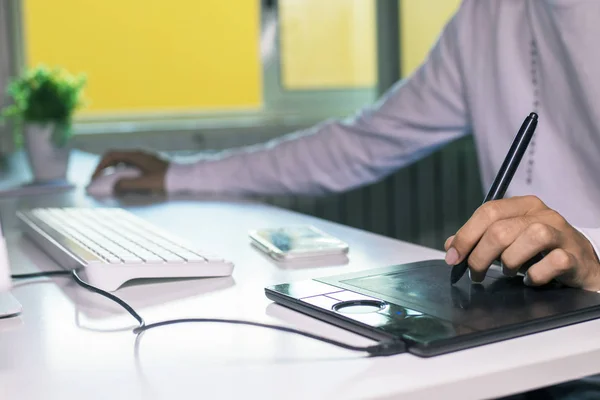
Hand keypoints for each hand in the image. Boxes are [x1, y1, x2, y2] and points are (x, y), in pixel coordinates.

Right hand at [91, 150, 168, 193]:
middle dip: (104, 169)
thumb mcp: (145, 183)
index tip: (94, 178)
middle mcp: (139, 155)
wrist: (184, 177)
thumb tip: (114, 187)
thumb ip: (128, 185)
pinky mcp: (149, 165)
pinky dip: (122, 174)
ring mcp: (144, 159)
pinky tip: (124, 184)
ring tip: (108, 184)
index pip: (111, 155)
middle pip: (115, 158)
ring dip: (113, 172)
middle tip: (97, 181)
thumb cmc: (166, 180)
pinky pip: (130, 167)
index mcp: (136, 155)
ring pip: (123, 163)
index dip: (99, 166)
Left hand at [444, 195, 599, 290]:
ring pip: (529, 238)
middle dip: (480, 256)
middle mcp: (544, 215)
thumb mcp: (509, 241)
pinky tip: (531, 280)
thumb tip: (451, 246)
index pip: (488, 211)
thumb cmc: (540, 252)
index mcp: (524, 206)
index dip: (466, 235)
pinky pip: (553, 262)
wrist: (582, 266)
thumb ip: (480, 239)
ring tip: (508, 272)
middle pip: (501, 229)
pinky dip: (536, 275)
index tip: (453, 257)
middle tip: (475, 273)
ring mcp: (562, 234)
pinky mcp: (576, 256)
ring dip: (510, 262)